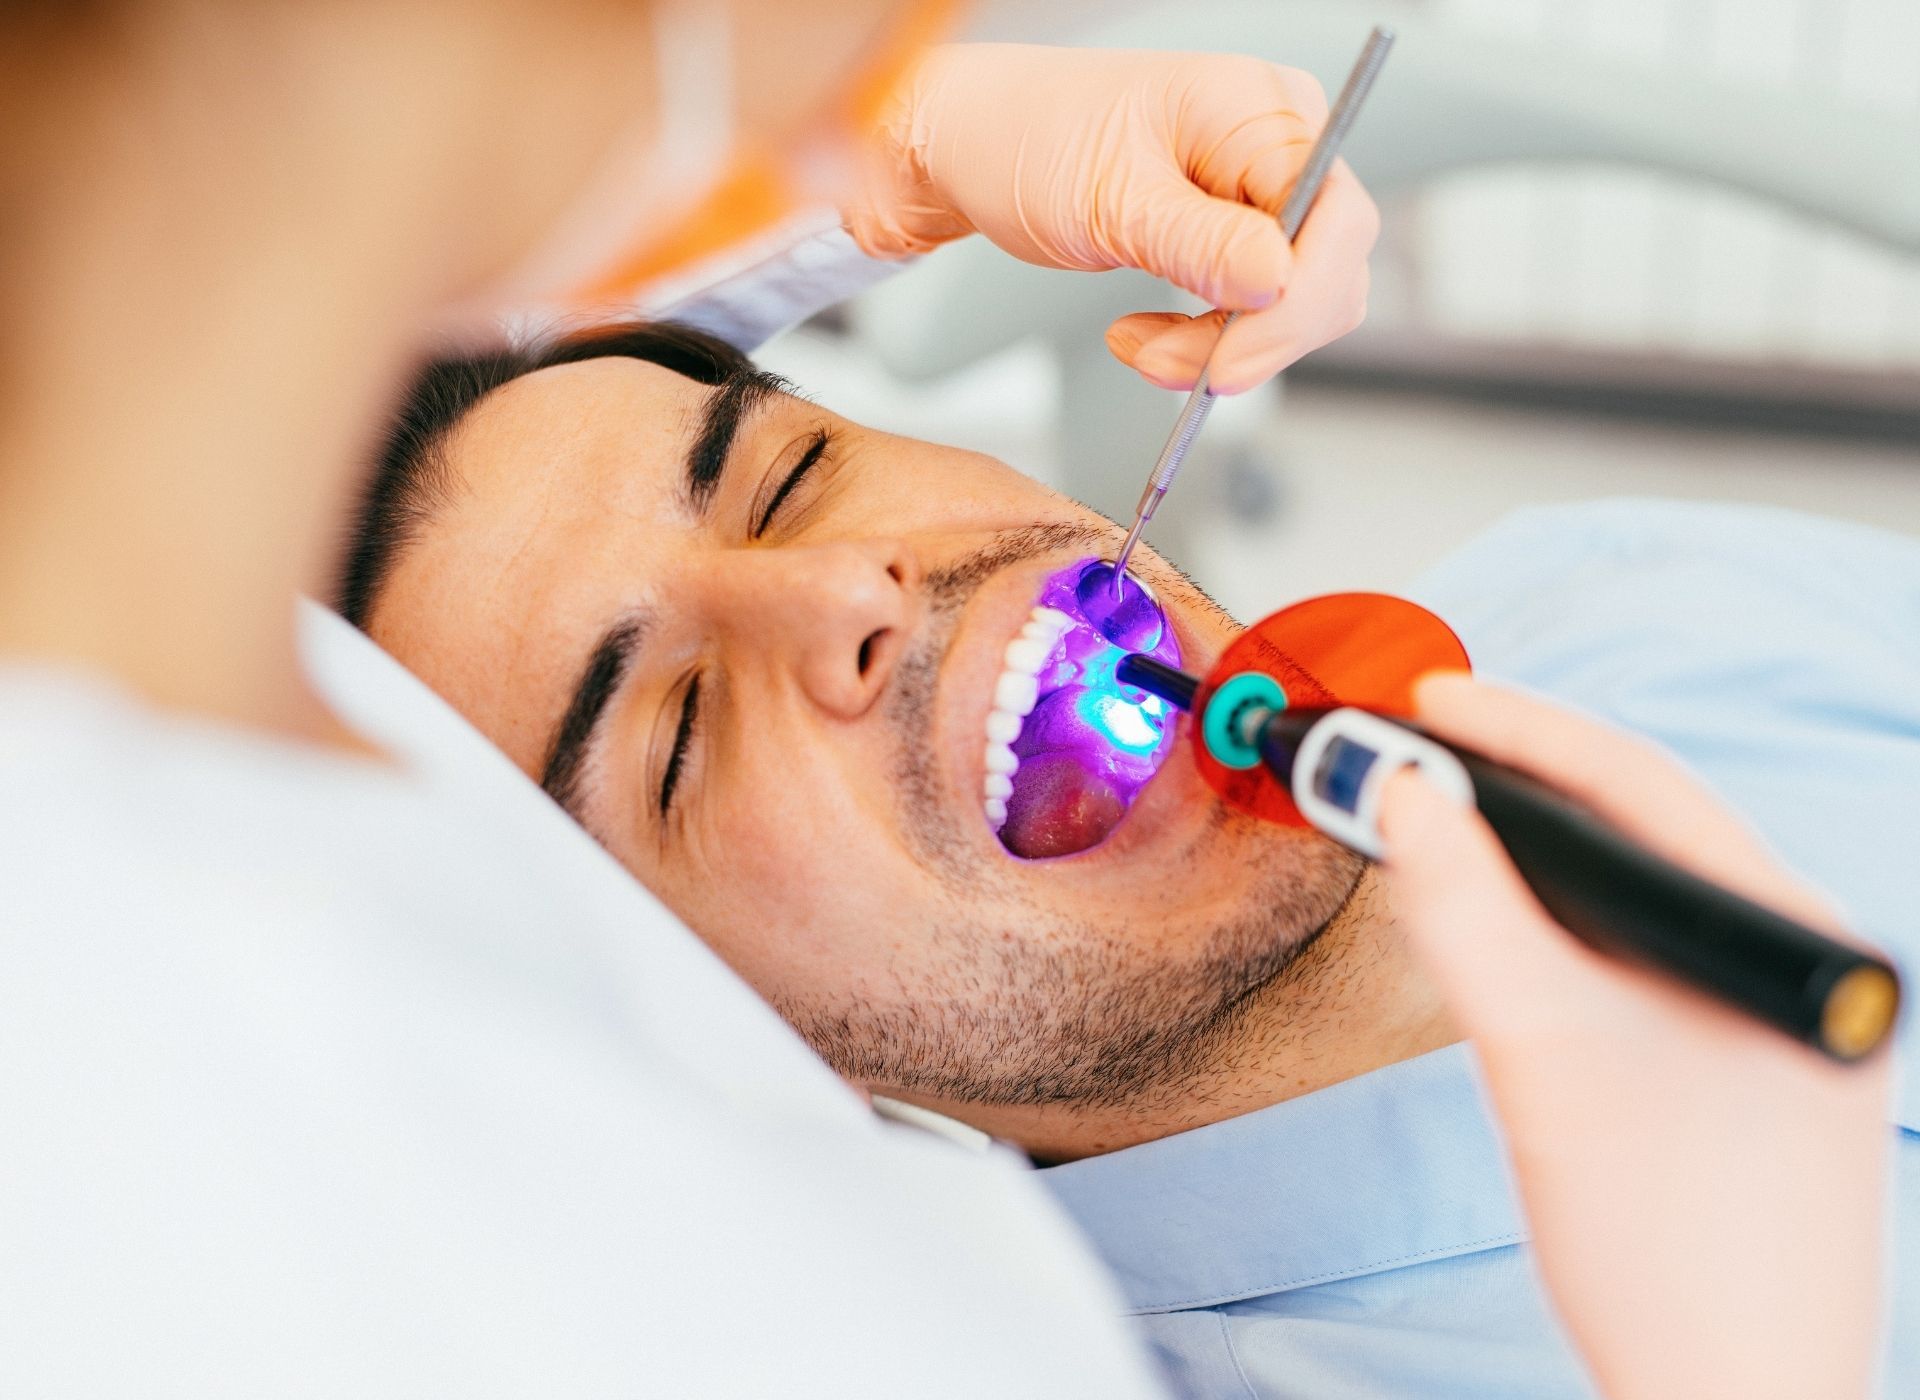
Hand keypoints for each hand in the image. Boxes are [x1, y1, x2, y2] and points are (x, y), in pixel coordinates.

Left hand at [845, 44, 1378, 394]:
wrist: (978, 144)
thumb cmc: (1029, 140)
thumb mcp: (1109, 200)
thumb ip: (1201, 243)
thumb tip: (1280, 282)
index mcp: (1261, 108)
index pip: (1336, 220)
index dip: (1295, 304)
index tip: (1227, 365)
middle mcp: (1280, 143)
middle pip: (1330, 270)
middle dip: (1251, 339)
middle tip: (1163, 367)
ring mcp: (1263, 189)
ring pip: (1295, 303)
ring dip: (1220, 349)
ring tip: (1137, 349)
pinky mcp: (1237, 231)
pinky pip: (1257, 307)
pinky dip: (1205, 342)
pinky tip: (1145, 338)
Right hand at [1379, 674, 1890, 1399]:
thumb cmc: (1666, 1249)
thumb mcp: (1543, 1052)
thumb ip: (1465, 909)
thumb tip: (1399, 792)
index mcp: (1788, 930)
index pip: (1640, 783)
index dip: (1517, 730)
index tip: (1421, 699)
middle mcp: (1790, 960)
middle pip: (1633, 831)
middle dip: (1512, 790)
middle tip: (1407, 755)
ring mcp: (1764, 1019)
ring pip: (1624, 899)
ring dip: (1526, 863)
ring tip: (1434, 828)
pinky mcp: (1732, 1069)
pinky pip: (1626, 961)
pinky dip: (1548, 934)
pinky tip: (1493, 933)